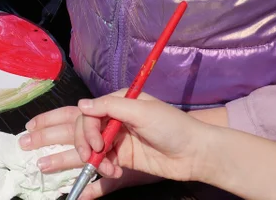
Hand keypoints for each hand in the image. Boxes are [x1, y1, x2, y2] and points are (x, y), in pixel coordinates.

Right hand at [71, 93, 215, 190]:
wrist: (194, 154)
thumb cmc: (171, 126)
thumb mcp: (142, 112)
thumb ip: (111, 107)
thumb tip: (81, 104)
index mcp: (119, 102)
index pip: (91, 112)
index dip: (87, 128)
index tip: (96, 143)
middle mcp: (116, 118)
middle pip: (88, 130)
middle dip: (86, 144)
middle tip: (92, 158)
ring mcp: (120, 139)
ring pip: (93, 148)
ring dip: (95, 160)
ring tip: (109, 170)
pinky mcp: (124, 158)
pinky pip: (105, 162)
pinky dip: (105, 169)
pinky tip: (115, 173)